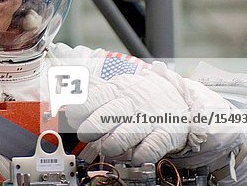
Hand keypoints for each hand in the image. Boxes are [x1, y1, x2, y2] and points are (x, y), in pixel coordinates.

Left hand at [65, 64, 189, 164]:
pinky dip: (143, 153)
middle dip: (95, 125)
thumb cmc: (138, 97)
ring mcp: (149, 118)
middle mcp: (132, 103)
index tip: (73, 118)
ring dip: (116, 141)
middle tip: (85, 135)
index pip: (97, 96)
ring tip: (107, 148)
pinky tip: (135, 157)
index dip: (82, 108)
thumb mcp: (115, 92)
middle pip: (112, 113)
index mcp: (117, 90)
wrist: (176, 96)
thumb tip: (70, 114)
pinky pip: (154, 145)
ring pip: (131, 130)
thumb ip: (94, 103)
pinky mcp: (166, 133)